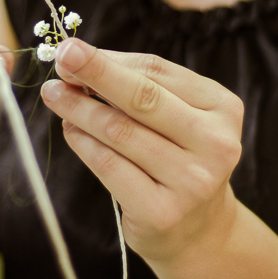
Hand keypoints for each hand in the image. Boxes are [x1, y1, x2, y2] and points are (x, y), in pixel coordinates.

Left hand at [40, 38, 244, 263]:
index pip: (159, 72)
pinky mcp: (163, 212)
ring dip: (79, 108)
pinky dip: (83, 143)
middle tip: (61, 57)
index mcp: (223, 108)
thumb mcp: (177, 117)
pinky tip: (70, 130)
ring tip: (55, 95)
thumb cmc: (179, 159)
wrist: (199, 231)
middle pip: (142, 98)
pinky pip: (110, 166)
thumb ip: (140, 86)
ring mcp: (192, 181)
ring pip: (120, 131)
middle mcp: (216, 144)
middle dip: (95, 73)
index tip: (72, 47)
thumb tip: (80, 60)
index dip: (110, 59)